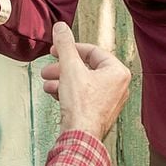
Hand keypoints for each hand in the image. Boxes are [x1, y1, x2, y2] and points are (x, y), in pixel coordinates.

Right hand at [40, 22, 130, 139]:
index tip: (56, 50)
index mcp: (117, 72)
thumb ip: (65, 45)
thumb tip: (61, 28)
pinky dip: (68, 92)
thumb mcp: (70, 68)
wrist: (80, 137)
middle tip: (49, 67)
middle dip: (63, 67)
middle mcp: (118, 86)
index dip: (71, 48)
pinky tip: (53, 92)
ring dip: (62, 79)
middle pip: (86, 67)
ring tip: (47, 81)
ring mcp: (110, 101)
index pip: (92, 51)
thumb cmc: (82, 106)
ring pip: (82, 82)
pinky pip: (83, 96)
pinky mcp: (99, 112)